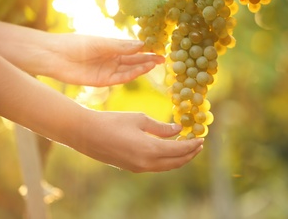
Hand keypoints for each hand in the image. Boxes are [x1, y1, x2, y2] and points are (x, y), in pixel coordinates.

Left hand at [46, 34, 164, 85]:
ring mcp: (108, 70)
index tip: (159, 47)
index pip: (133, 49)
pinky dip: (132, 74)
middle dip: (148, 59)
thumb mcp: (101, 43)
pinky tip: (142, 69)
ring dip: (143, 67)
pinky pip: (121, 78)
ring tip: (156, 63)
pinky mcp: (103, 80)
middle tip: (163, 58)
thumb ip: (121, 46)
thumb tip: (142, 44)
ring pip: (129, 69)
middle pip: (134, 60)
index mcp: (111, 47)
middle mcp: (112, 59)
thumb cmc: (75, 44)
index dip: (146, 49)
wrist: (55, 56)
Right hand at [74, 111, 203, 171]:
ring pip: (166, 166)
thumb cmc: (112, 122)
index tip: (202, 138)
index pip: (179, 150)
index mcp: (150, 150)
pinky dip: (167, 160)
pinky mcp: (132, 167)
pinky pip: (156, 166)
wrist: (86, 134)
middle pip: (176, 162)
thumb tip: (178, 130)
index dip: (192, 145)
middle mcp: (146, 163)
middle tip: (198, 144)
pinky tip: (168, 150)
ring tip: (187, 147)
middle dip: (190, 154)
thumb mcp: (139, 119)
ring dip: (179, 158)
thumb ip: (161, 127)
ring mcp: (138, 168)